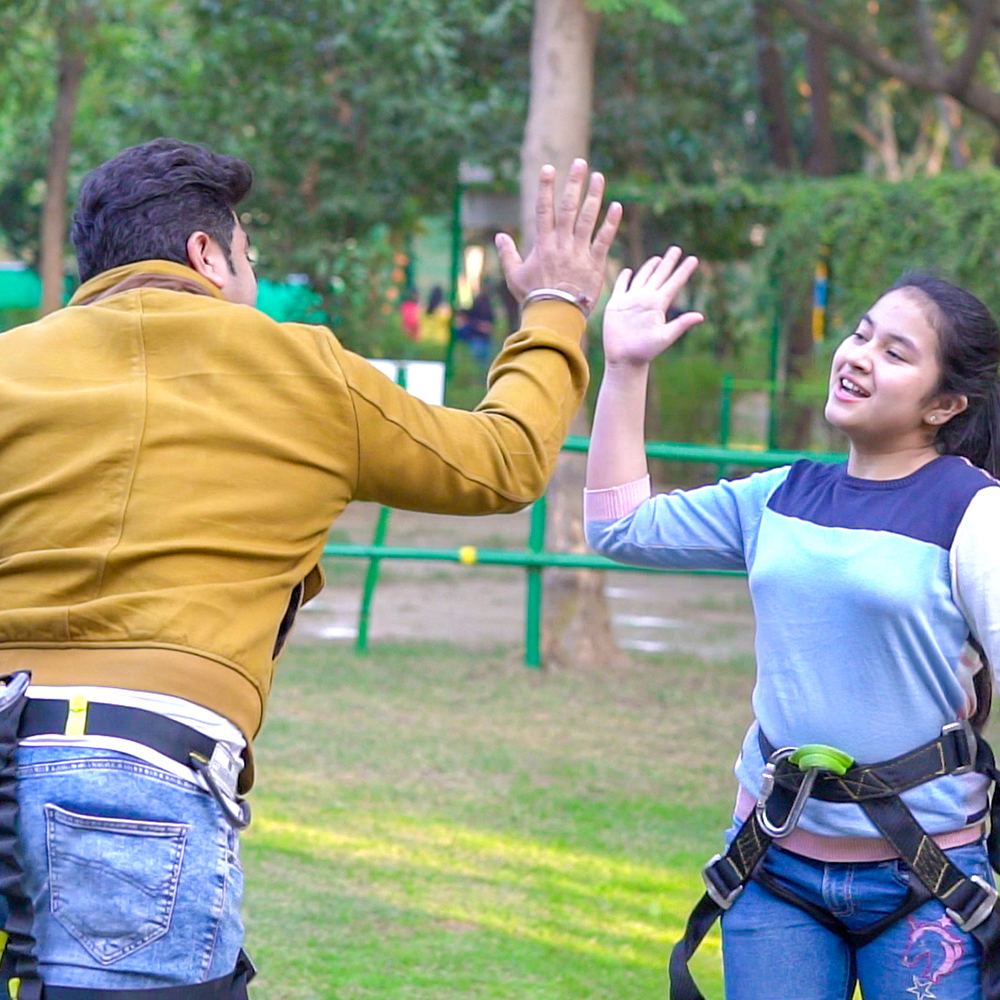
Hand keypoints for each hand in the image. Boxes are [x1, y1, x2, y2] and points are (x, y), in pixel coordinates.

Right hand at [494, 159, 621, 313]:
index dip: (546, 188)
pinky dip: (611, 223)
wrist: (554, 316)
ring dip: (594, 196)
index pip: (544, 210)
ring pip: (588, 219)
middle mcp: (562, 244)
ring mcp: (579, 252)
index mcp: (543, 245)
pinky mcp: (595, 264)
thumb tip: (499, 236)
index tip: (549, 168)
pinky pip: (604, 240)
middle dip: (574, 184)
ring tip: (599, 176)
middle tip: (580, 163)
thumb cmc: (533, 298)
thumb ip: (508, 254)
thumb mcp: (514, 276)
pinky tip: (617, 206)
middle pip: (568, 208)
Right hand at [602, 248, 703, 367]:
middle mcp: (646, 300)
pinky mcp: (616, 305)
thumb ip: (681, 325)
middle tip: (677, 248)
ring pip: (642, 278)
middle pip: (660, 276)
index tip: (694, 259)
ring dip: (650, 267)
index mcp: (658, 305)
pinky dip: (624, 278)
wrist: (624, 359)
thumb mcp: (665, 337)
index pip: (674, 283)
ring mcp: (631, 301)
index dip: (683, 271)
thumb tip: (700, 317)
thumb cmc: (645, 351)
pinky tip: (629, 271)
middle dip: (668, 262)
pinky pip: (621, 287)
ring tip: (658, 258)